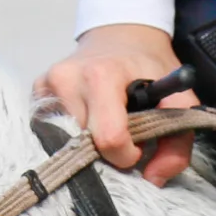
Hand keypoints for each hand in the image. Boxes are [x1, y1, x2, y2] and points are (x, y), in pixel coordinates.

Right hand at [36, 23, 190, 183]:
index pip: (108, 138)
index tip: (138, 147)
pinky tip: (88, 116)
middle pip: (84, 145)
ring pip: (67, 142)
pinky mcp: (36, 91)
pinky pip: (52, 130)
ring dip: (89, 143)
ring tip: (105, 120)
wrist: (122, 36)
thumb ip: (177, 145)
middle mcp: (67, 79)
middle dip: (106, 152)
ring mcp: (46, 84)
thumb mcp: (179, 100)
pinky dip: (72, 133)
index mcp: (103, 76)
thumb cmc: (150, 69)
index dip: (127, 155)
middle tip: (123, 134)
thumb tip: (153, 180)